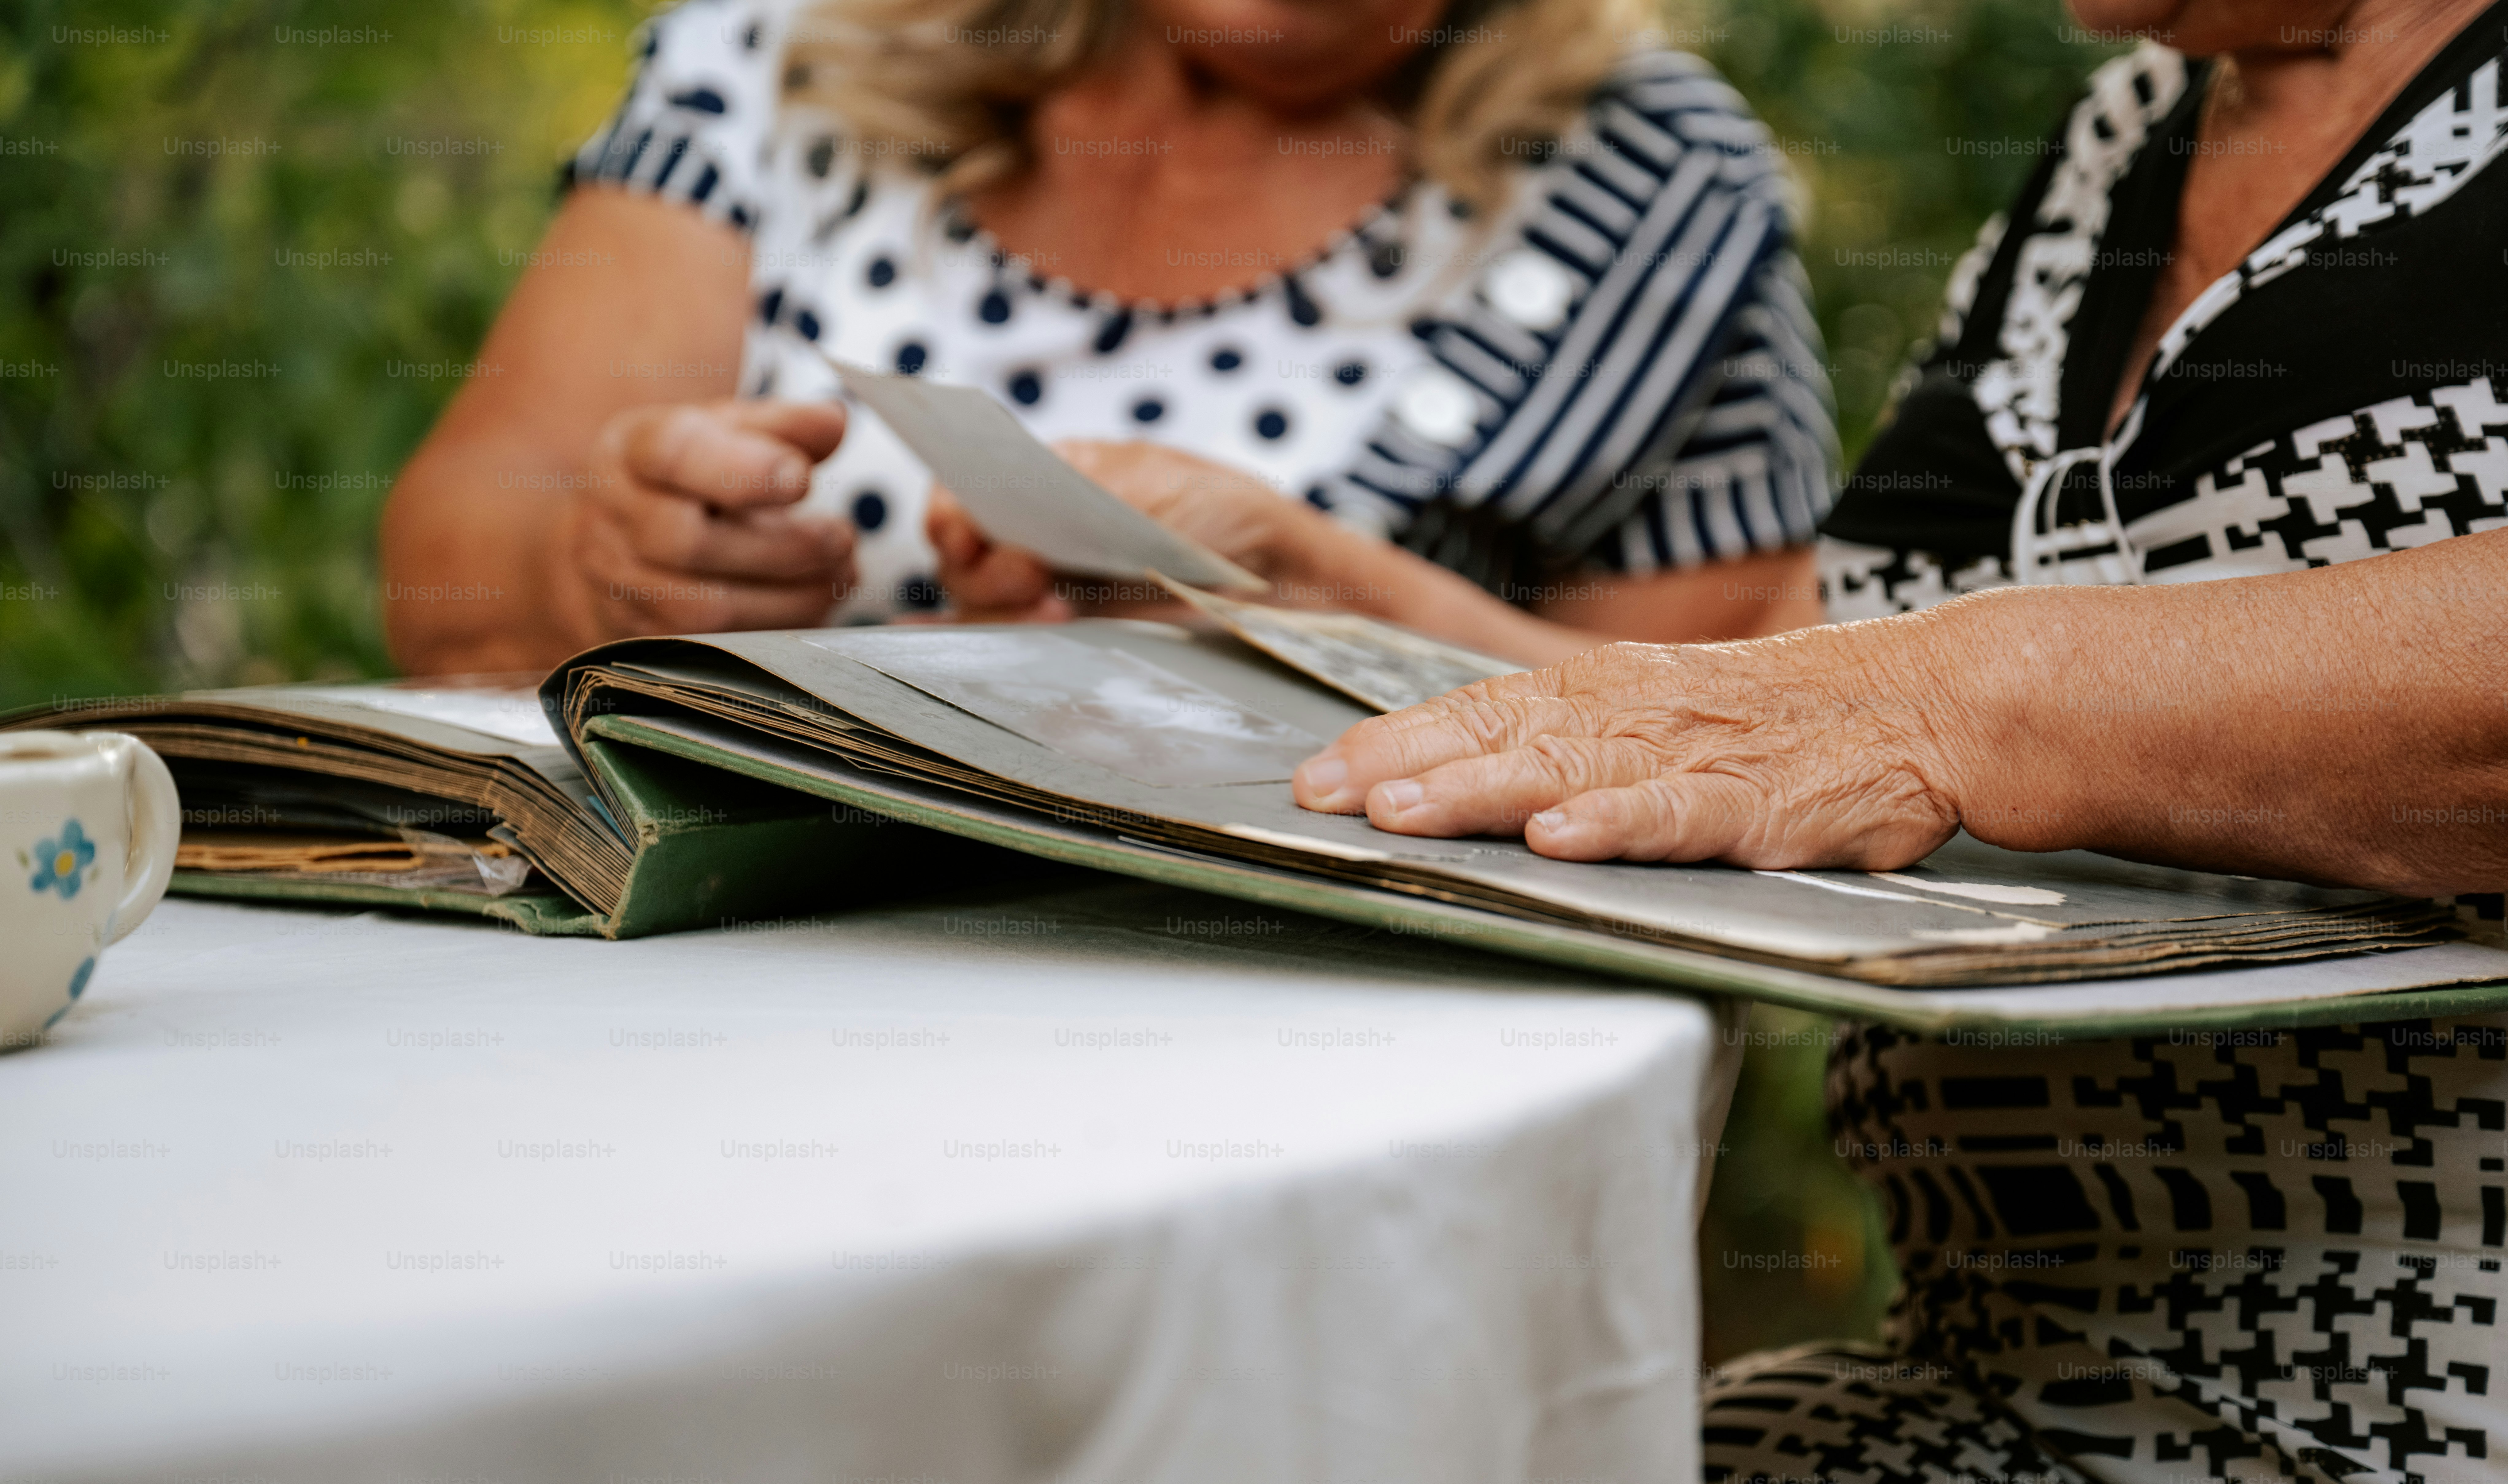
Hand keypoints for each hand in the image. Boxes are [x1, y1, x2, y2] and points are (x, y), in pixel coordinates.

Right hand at [561, 399, 855, 639]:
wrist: (617, 536)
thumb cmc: (686, 476)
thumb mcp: (727, 433)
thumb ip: (781, 426)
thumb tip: (836, 422)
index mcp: (632, 449)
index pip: (673, 454)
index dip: (741, 471)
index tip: (801, 479)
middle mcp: (613, 517)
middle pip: (686, 542)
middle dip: (780, 548)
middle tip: (842, 539)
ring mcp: (618, 583)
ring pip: (700, 609)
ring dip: (786, 600)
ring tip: (839, 575)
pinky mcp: (639, 636)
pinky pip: (710, 650)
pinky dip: (773, 632)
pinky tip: (811, 608)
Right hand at [927, 439, 1310, 621]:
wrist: (1282, 576)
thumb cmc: (1224, 512)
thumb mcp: (1148, 489)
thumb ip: (1074, 501)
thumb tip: (1010, 523)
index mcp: (1049, 478)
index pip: (965, 492)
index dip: (951, 515)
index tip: (965, 536)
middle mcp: (1040, 533)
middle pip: (964, 560)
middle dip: (984, 571)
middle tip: (1034, 577)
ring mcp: (1055, 587)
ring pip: (985, 610)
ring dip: (1003, 615)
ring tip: (1056, 612)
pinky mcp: (1076, 638)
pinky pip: (1015, 648)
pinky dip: (996, 651)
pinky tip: (1000, 645)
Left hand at [1289, 628, 1970, 869]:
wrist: (1929, 698)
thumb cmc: (1785, 713)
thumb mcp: (1666, 710)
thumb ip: (1576, 739)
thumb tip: (1471, 769)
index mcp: (1608, 690)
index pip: (1478, 711)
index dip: (1393, 742)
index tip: (1317, 776)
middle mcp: (1634, 712)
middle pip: (1499, 737)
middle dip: (1405, 766)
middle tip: (1324, 796)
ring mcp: (1694, 755)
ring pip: (1566, 770)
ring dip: (1480, 792)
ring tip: (1406, 813)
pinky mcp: (1756, 801)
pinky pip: (1674, 814)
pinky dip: (1615, 823)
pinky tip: (1559, 838)